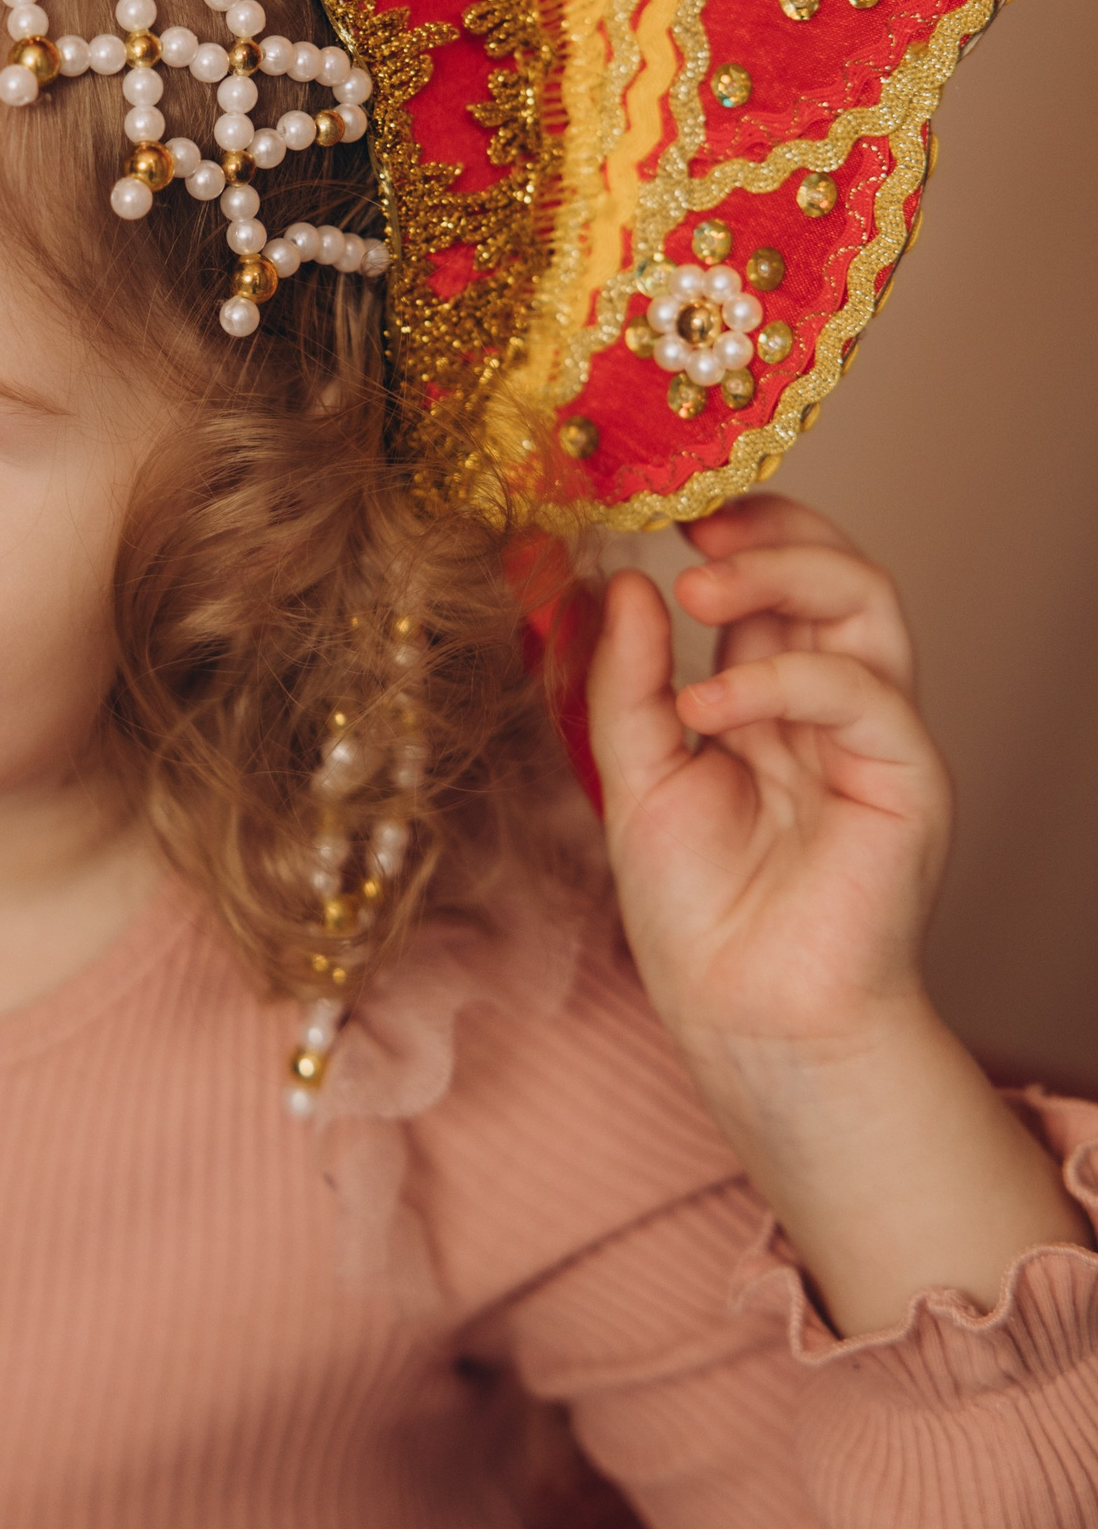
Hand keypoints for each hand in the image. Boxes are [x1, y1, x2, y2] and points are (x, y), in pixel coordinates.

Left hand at [587, 495, 1089, 1333]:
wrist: (745, 1018)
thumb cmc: (699, 912)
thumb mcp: (632, 775)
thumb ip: (626, 681)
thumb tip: (621, 580)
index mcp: (773, 694)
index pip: (780, 578)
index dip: (738, 533)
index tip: (663, 510)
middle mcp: (834, 703)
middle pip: (839, 568)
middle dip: (770, 531)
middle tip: (692, 531)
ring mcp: (877, 736)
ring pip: (869, 603)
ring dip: (783, 575)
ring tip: (696, 590)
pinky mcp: (907, 779)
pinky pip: (865, 693)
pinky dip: (782, 680)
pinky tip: (709, 707)